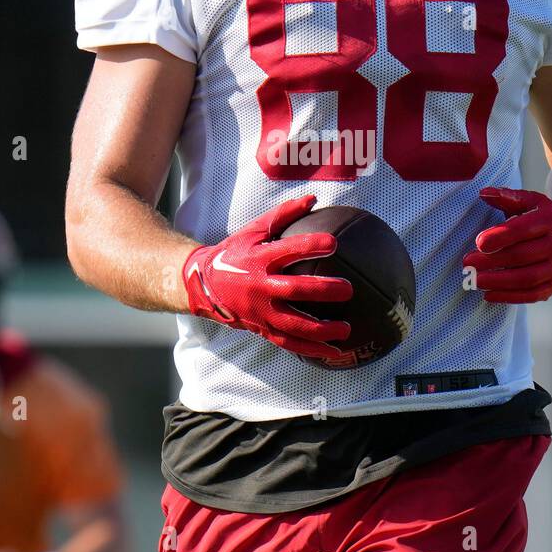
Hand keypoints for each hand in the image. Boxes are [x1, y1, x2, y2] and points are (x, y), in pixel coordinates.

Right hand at [182, 194, 352, 360]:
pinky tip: (334, 352)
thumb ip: (283, 215)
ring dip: (321, 330)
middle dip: (323, 291)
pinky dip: (312, 350)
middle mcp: (260, 287)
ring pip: (293, 325)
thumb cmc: (234, 253)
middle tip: (348, 290)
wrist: (204, 285)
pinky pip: (289, 343)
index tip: (333, 244)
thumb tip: (313, 199)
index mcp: (259, 259)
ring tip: (346, 329)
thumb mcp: (253, 230)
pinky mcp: (262, 329)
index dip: (310, 246)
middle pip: (295, 291)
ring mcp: (261, 312)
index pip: (288, 250)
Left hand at [462, 186, 551, 303]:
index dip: (499, 237)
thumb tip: (483, 193)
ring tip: (475, 279)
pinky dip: (509, 297)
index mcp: (550, 220)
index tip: (479, 243)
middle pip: (521, 256)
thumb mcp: (529, 202)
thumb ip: (506, 197)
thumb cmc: (541, 217)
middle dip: (491, 261)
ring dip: (497, 281)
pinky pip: (532, 295)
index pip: (522, 230)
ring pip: (526, 278)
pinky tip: (488, 294)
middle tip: (468, 263)